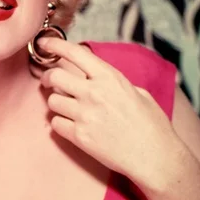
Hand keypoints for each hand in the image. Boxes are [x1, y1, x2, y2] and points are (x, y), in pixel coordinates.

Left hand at [38, 38, 178, 188]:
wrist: (155, 157)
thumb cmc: (152, 125)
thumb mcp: (138, 92)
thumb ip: (113, 82)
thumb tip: (96, 78)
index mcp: (110, 78)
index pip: (75, 53)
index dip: (55, 44)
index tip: (45, 43)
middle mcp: (94, 93)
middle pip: (55, 76)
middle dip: (48, 77)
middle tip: (49, 82)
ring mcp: (85, 115)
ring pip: (52, 101)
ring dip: (56, 103)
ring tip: (67, 108)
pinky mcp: (79, 137)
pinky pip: (55, 124)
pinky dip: (60, 123)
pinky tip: (71, 125)